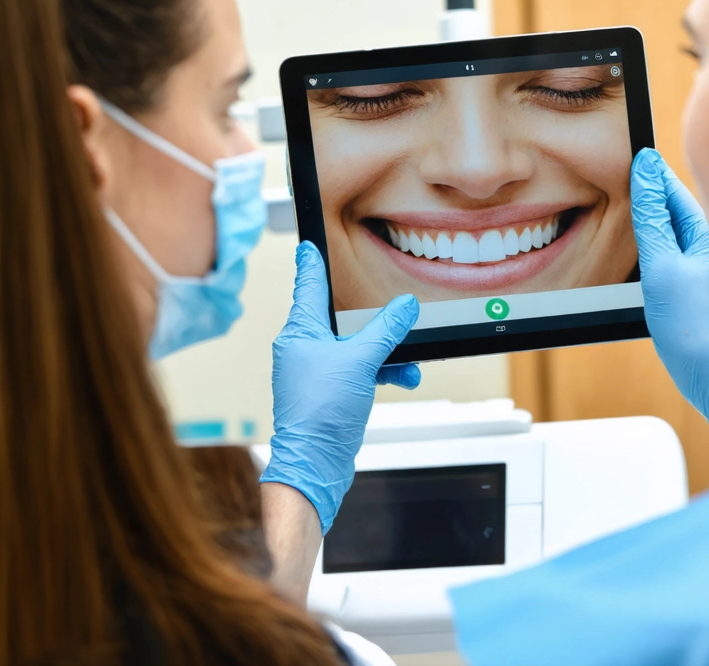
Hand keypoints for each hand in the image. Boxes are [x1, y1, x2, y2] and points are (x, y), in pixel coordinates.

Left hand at [260, 241, 420, 532]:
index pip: (308, 285)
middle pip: (341, 317)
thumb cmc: (319, 414)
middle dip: (372, 316)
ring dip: (385, 349)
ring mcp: (319, 372)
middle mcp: (305, 348)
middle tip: (385, 299)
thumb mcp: (359, 361)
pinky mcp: (334, 392)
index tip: (308, 244)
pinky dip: (383, 370)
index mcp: (300, 332)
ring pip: (357, 345)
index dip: (311, 262)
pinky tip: (403, 376)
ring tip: (408, 356)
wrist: (315, 464)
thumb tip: (405, 307)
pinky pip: (363, 369)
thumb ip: (386, 330)